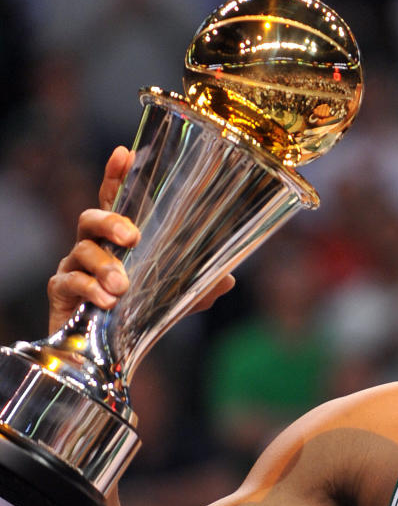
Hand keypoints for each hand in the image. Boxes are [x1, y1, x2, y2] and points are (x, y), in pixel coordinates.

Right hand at [46, 146, 234, 333]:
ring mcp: (74, 266)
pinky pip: (68, 281)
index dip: (116, 176)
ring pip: (82, 251)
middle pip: (91, 218)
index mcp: (120, 239)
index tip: (124, 154)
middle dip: (111, 222)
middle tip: (131, 237)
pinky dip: (88, 289)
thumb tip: (228, 279)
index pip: (116, 200)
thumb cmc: (139, 312)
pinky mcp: (60, 291)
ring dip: (104, 266)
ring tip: (121, 287)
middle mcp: (94, 246)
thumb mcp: (177, 298)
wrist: (108, 352)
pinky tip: (107, 301)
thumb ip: (200, 286)